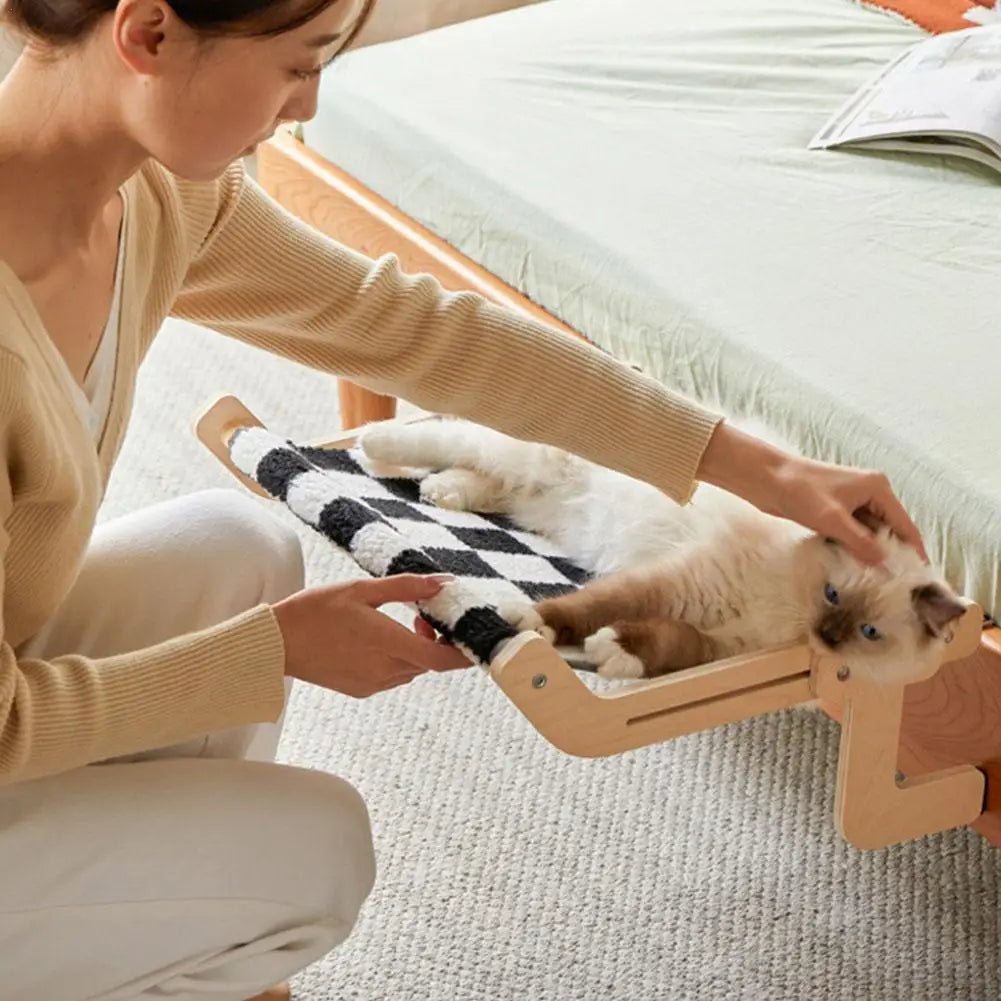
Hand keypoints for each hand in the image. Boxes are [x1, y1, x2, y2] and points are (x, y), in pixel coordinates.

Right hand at [272, 574, 469, 697]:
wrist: (276, 643)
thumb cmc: (315, 611)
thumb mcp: (362, 590)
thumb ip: (406, 588)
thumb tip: (442, 583)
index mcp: (386, 643)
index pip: (440, 660)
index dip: (462, 653)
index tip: (471, 637)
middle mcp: (383, 670)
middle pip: (428, 662)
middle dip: (434, 640)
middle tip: (420, 615)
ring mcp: (372, 684)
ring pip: (411, 669)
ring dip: (414, 650)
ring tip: (392, 624)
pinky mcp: (360, 690)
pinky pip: (392, 676)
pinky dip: (395, 660)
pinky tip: (374, 640)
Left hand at [697, 423, 925, 565]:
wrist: (765, 478)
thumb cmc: (799, 491)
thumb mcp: (833, 520)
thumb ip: (860, 542)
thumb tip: (884, 563)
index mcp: (877, 488)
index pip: (904, 524)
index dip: (913, 550)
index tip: (921, 575)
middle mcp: (869, 493)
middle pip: (888, 529)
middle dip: (891, 554)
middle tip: (897, 584)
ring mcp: (851, 501)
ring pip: (868, 533)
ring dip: (870, 552)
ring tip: (877, 581)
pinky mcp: (833, 510)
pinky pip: (851, 533)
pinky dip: (853, 547)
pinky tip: (853, 567)